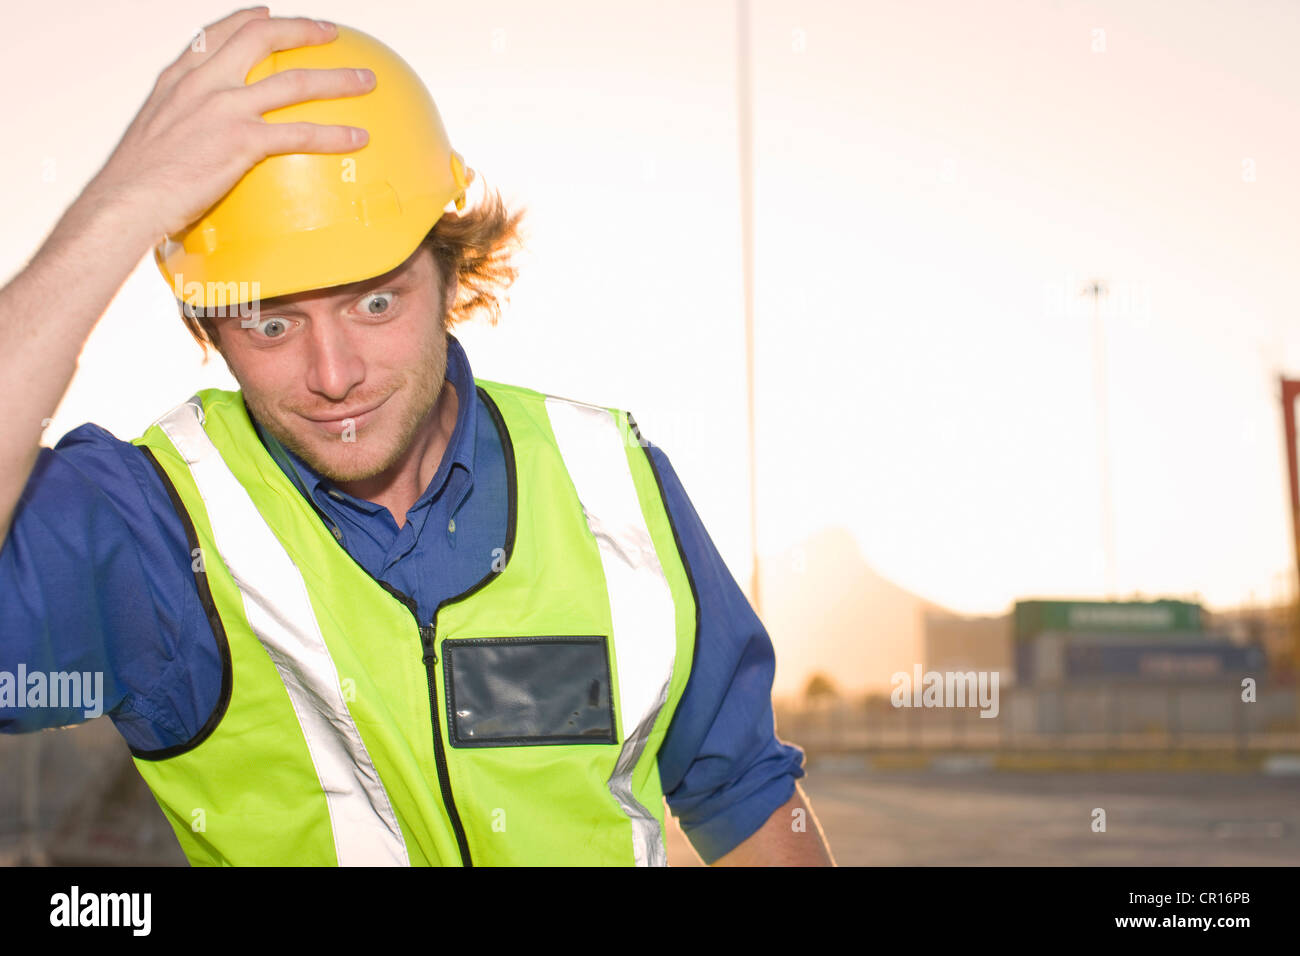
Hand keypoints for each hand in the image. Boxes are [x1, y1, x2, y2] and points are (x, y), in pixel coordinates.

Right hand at [84, 7, 374, 240]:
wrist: (125, 201)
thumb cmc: (136, 184)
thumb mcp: (152, 139)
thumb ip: (178, 129)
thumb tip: (194, 150)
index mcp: (178, 80)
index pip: (216, 34)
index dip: (247, 19)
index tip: (267, 13)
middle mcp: (203, 84)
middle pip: (262, 38)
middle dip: (303, 29)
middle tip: (332, 33)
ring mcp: (224, 109)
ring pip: (295, 82)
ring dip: (338, 79)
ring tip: (367, 80)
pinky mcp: (242, 141)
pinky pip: (301, 133)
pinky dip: (335, 135)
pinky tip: (359, 139)